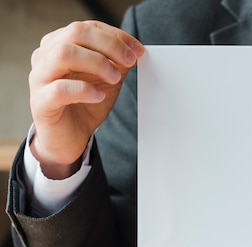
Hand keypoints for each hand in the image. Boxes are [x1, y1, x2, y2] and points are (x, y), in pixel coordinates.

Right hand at [29, 21, 143, 178]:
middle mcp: (45, 57)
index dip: (115, 36)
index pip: (86, 27)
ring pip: (64, 54)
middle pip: (75, 33)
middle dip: (108, 45)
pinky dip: (85, 90)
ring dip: (97, 63)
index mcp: (59, 45)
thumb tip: (134, 50)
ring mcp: (39, 78)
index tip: (137, 50)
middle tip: (129, 61)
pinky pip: (60, 89)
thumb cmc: (85, 105)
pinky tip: (99, 96)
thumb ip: (117, 63)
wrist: (69, 138)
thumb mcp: (107, 80)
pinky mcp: (40, 102)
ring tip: (115, 78)